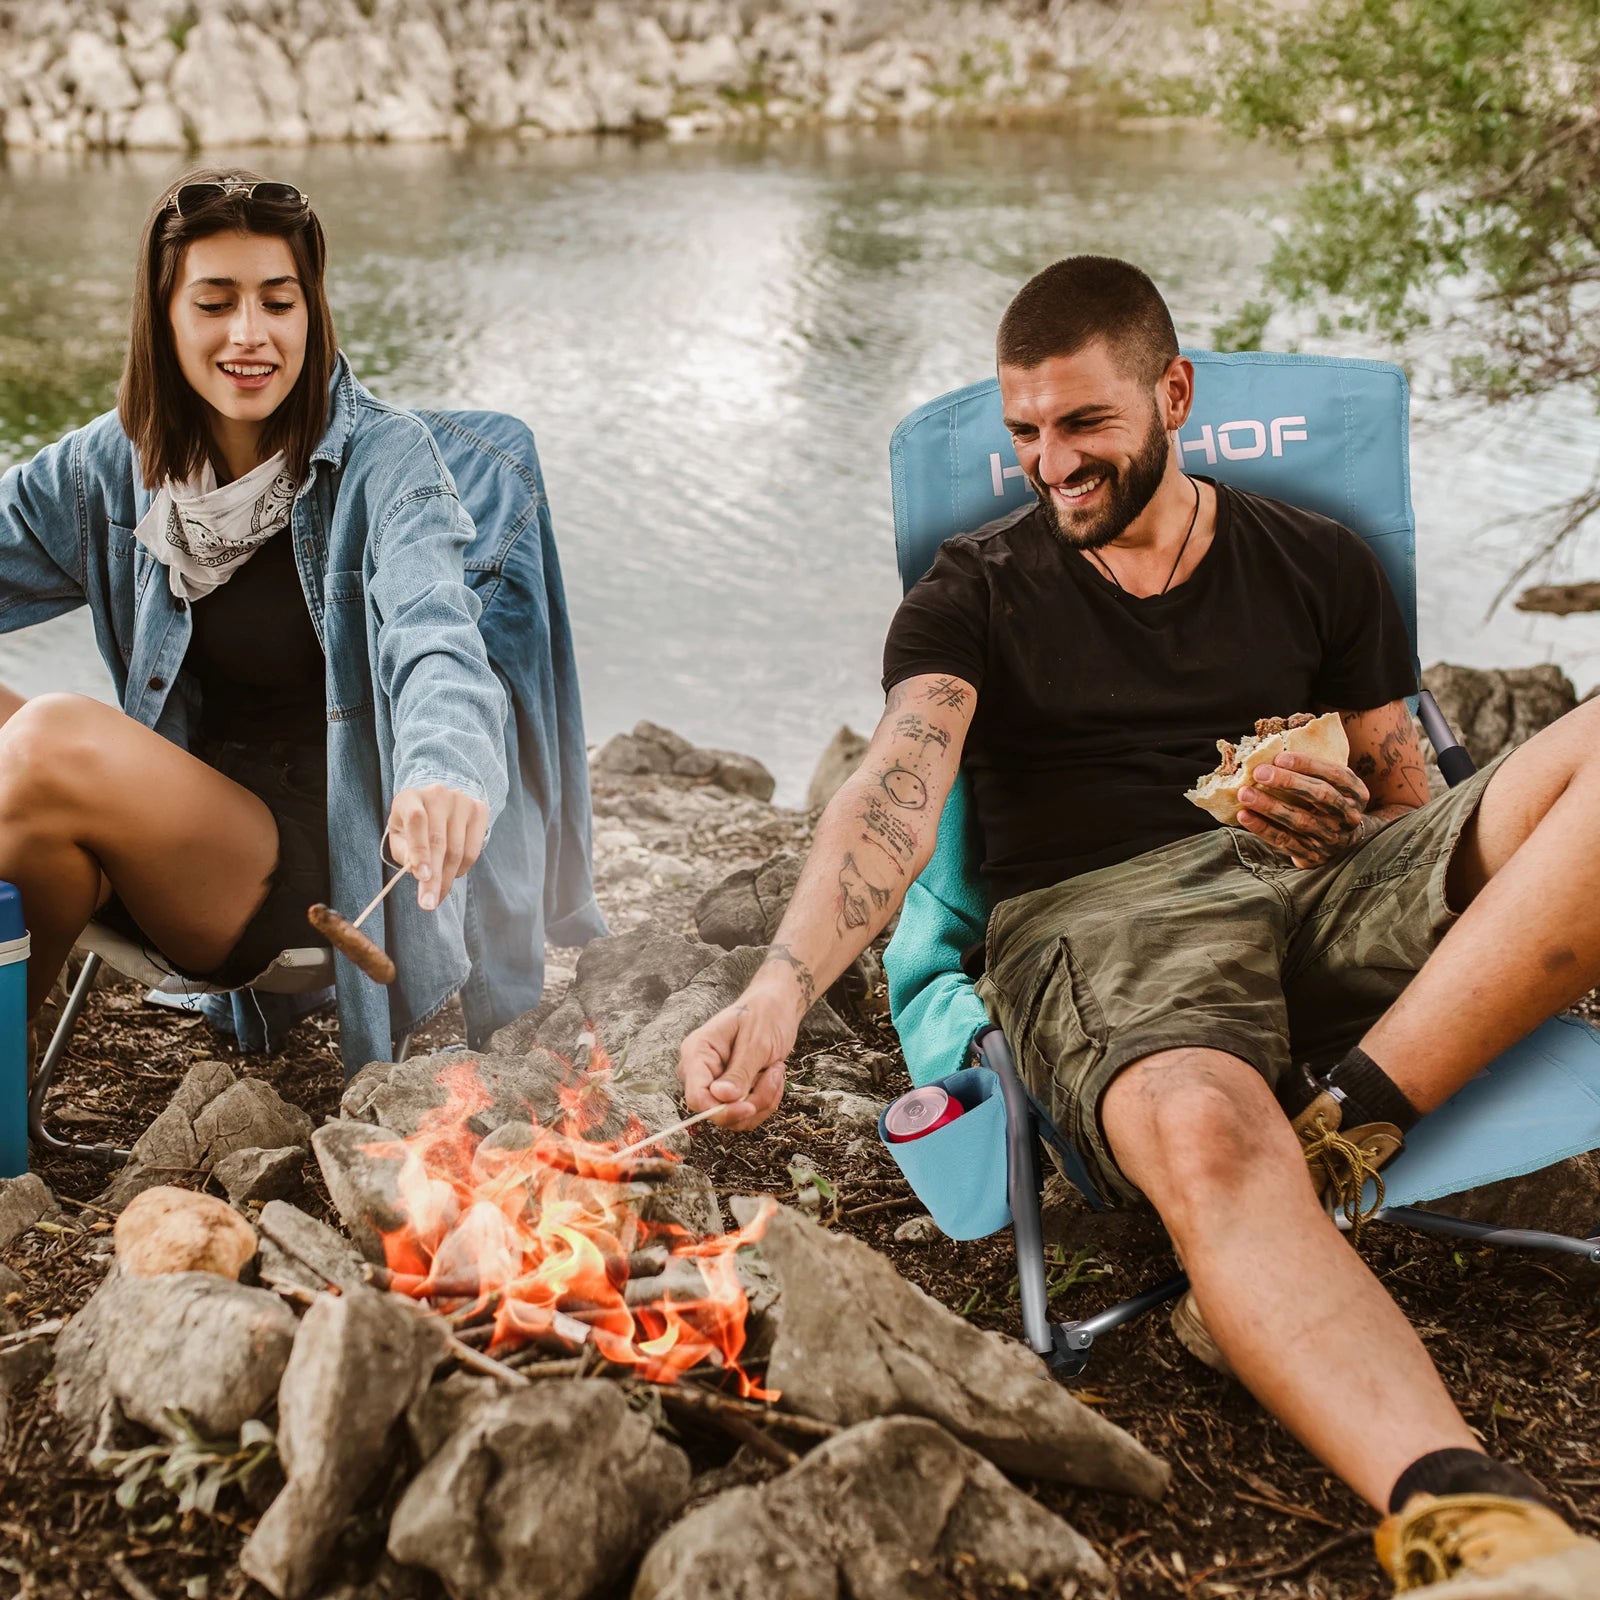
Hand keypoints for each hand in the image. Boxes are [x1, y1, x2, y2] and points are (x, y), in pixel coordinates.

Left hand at [385, 784, 488, 910]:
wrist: (438, 804)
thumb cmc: (412, 826)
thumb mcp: (399, 837)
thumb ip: (405, 853)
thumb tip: (420, 873)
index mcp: (410, 798)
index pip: (417, 821)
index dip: (420, 850)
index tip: (422, 877)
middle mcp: (438, 795)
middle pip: (439, 842)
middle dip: (434, 878)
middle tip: (429, 904)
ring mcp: (461, 801)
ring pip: (457, 849)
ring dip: (447, 878)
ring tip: (438, 894)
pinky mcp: (479, 810)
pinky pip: (473, 849)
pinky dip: (462, 868)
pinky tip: (452, 874)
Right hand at [678, 984, 798, 1130]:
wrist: (777, 1006)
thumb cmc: (764, 1013)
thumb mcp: (756, 1040)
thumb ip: (739, 1071)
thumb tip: (722, 1097)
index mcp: (697, 1053)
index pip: (696, 1096)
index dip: (721, 1109)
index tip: (749, 1106)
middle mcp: (701, 1072)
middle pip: (717, 1111)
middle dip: (752, 1101)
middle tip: (774, 1073)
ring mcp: (716, 1084)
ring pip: (735, 1118)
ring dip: (763, 1099)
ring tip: (776, 1069)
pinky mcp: (732, 1093)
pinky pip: (747, 1114)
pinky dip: (766, 1100)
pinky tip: (774, 1076)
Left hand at [1236, 750, 1370, 867]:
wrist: (1344, 847)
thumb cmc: (1330, 805)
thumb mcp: (1335, 787)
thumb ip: (1314, 772)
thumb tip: (1271, 750)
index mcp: (1356, 793)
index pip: (1336, 775)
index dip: (1308, 765)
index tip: (1279, 757)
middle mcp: (1348, 816)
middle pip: (1321, 796)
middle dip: (1288, 782)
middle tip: (1259, 772)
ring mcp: (1331, 838)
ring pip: (1300, 820)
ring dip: (1270, 806)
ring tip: (1245, 793)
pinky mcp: (1312, 854)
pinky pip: (1285, 841)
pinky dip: (1263, 828)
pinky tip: (1245, 816)